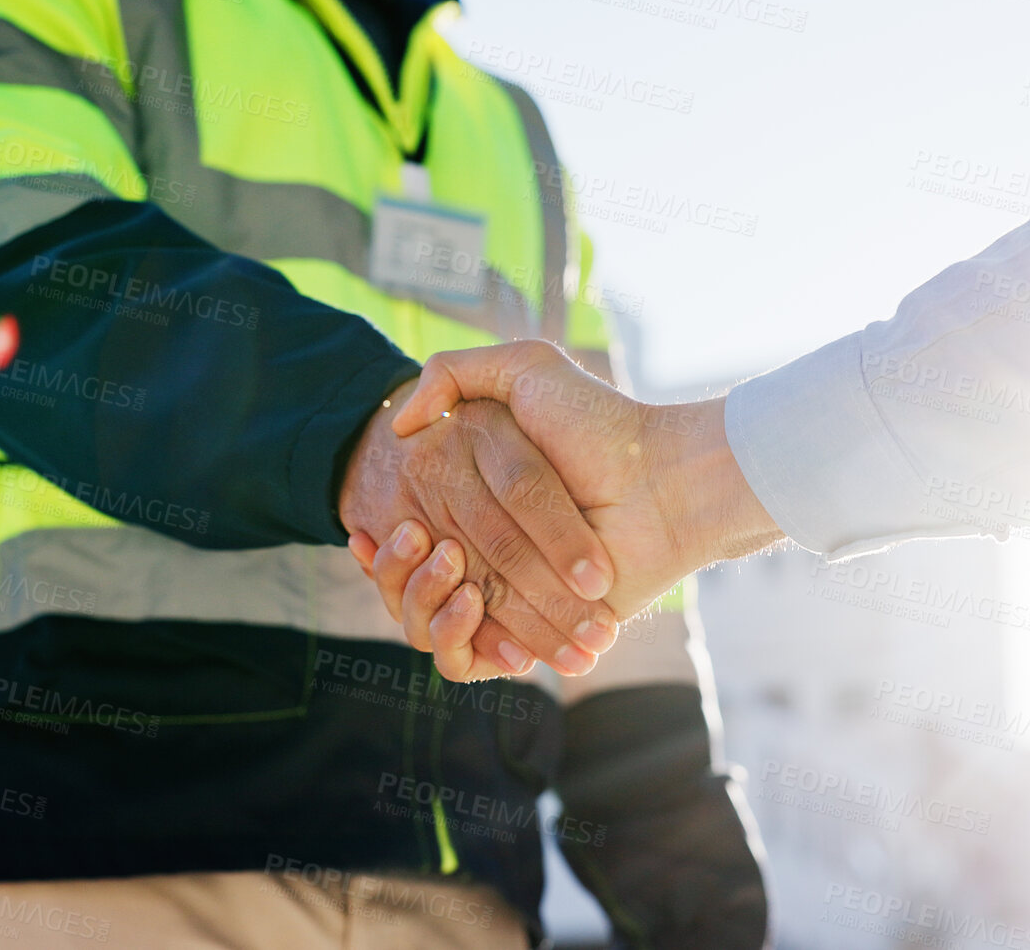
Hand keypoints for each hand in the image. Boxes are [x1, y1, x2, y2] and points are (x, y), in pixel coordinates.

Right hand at [354, 342, 781, 675]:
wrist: (660, 483)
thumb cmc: (597, 424)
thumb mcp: (525, 369)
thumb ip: (453, 373)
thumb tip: (400, 422)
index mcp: (476, 506)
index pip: (410, 537)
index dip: (386, 541)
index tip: (369, 530)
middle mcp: (486, 556)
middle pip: (412, 582)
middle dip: (404, 567)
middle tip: (420, 537)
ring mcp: (506, 598)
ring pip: (425, 623)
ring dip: (422, 600)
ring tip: (451, 563)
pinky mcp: (527, 634)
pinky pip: (464, 659)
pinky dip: (455, 638)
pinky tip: (467, 602)